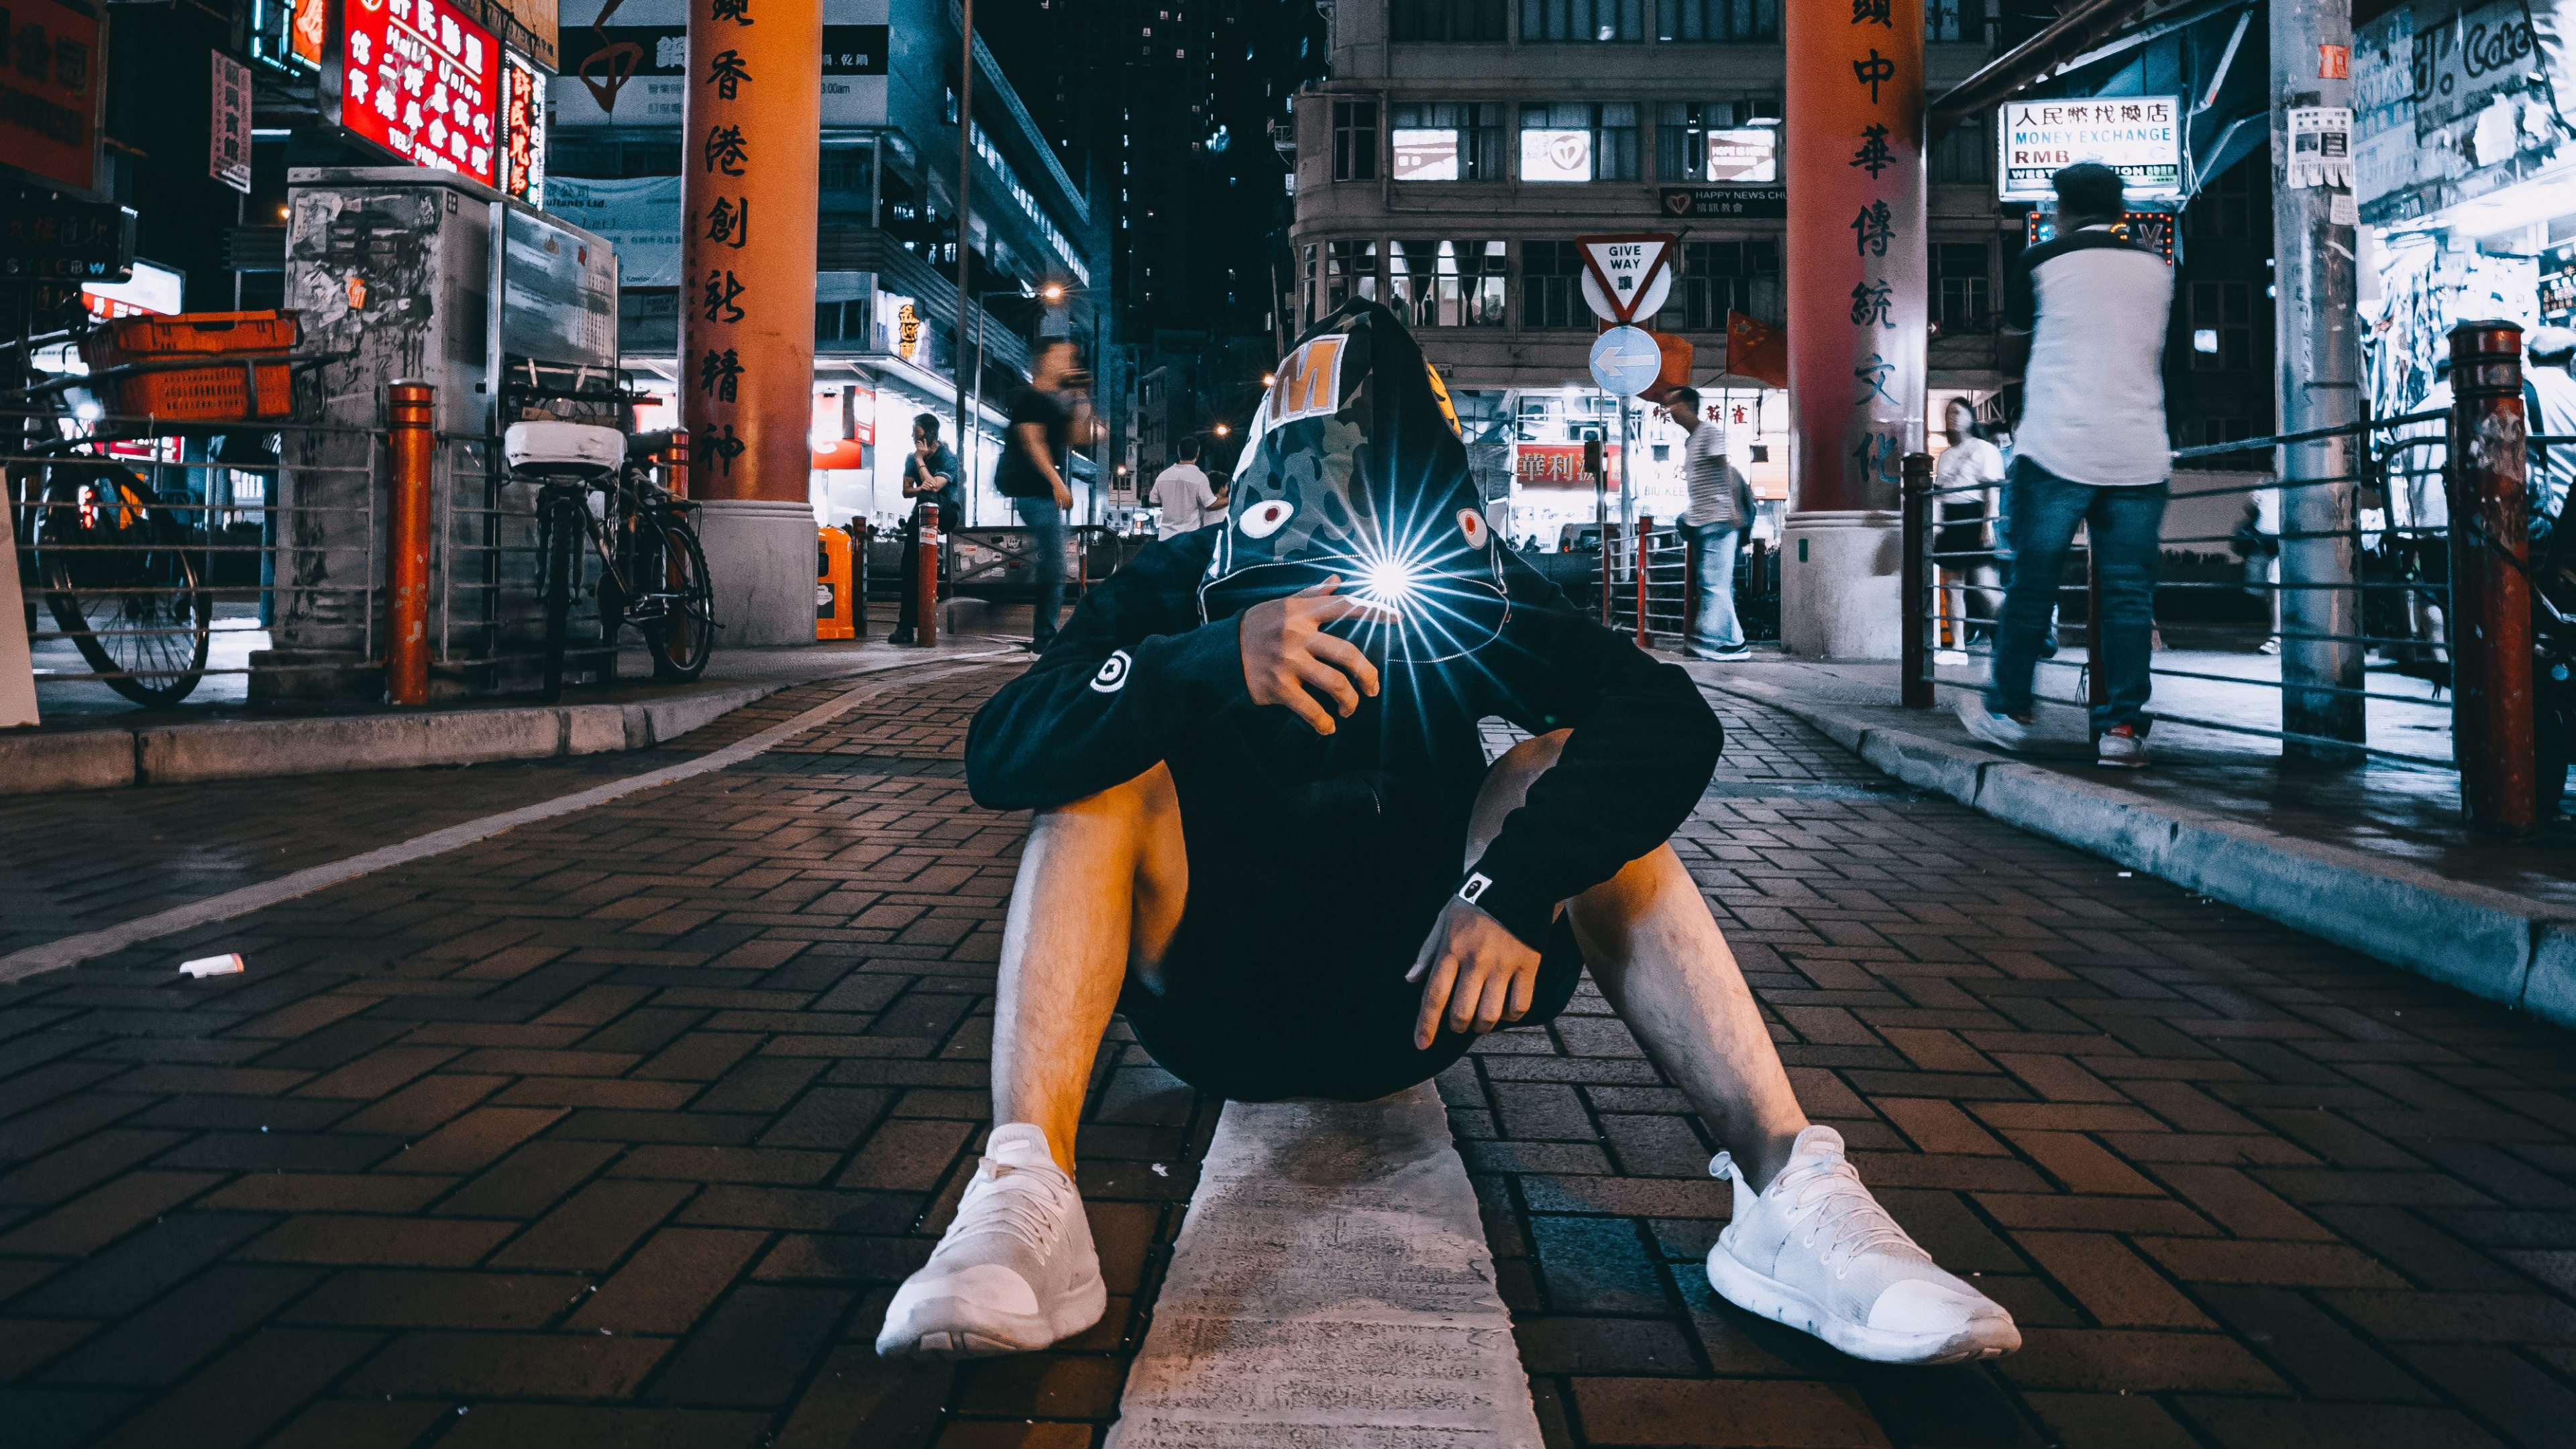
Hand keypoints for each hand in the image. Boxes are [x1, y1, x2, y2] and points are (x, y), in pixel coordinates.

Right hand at [1053, 482, 1073, 510]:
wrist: (1058, 484)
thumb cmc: (1063, 487)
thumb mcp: (1068, 491)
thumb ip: (1070, 495)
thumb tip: (1071, 500)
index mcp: (1069, 496)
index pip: (1071, 503)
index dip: (1071, 506)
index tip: (1070, 508)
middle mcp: (1066, 497)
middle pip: (1067, 505)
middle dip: (1067, 508)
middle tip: (1066, 509)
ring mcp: (1061, 497)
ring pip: (1063, 504)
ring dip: (1063, 507)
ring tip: (1063, 509)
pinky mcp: (1057, 497)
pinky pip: (1058, 503)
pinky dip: (1058, 506)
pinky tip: (1058, 507)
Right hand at [1240, 577, 1390, 735]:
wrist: (1218, 655)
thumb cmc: (1255, 629)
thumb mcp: (1280, 606)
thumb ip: (1311, 596)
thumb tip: (1337, 582)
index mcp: (1300, 612)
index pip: (1344, 607)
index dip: (1374, 611)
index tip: (1397, 618)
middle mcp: (1296, 635)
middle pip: (1348, 653)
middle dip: (1367, 674)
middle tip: (1372, 688)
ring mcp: (1287, 662)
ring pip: (1334, 684)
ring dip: (1349, 701)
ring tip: (1349, 708)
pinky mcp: (1277, 687)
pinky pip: (1310, 708)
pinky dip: (1323, 722)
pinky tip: (1327, 727)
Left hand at [1408, 897, 1542, 1048]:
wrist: (1519, 880)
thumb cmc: (1476, 901)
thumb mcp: (1444, 919)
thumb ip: (1428, 951)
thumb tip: (1411, 979)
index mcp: (1452, 948)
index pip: (1434, 995)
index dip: (1426, 1024)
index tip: (1421, 1044)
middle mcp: (1477, 960)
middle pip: (1462, 1012)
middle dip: (1457, 1027)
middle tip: (1458, 1024)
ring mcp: (1505, 964)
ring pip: (1490, 1015)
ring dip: (1482, 1026)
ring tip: (1480, 1021)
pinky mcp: (1529, 965)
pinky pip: (1520, 1005)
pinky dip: (1511, 1016)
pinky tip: (1506, 1010)